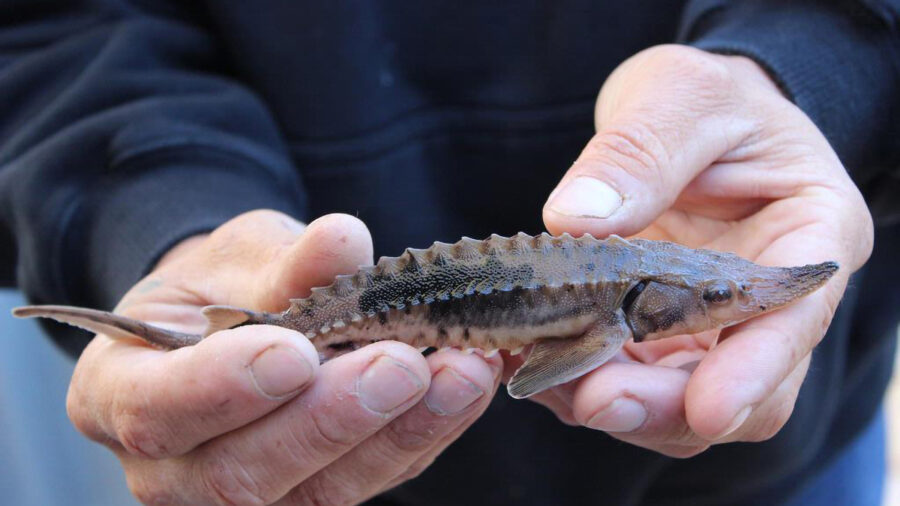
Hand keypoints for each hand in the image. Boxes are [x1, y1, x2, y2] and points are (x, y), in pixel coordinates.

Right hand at [66, 210, 501, 504]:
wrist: (238, 324)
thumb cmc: (221, 288)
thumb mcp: (237, 257)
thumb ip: (285, 261)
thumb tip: (342, 241)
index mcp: (121, 395)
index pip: (159, 410)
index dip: (226, 388)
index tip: (295, 352)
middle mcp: (173, 468)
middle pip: (242, 473)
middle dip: (330, 420)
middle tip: (401, 364)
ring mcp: (247, 493)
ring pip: (319, 493)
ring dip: (399, 433)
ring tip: (460, 372)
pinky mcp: (314, 495)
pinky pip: (370, 481)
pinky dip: (424, 435)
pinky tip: (464, 386)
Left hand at [509, 45, 872, 456]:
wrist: (678, 119)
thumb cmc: (701, 98)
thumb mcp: (679, 95)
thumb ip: (639, 152)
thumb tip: (576, 220)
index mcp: (808, 233)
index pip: (793, 321)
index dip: (754, 373)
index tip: (706, 408)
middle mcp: (767, 301)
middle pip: (743, 391)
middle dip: (668, 406)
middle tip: (594, 400)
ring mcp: (711, 329)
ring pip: (683, 405)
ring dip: (620, 407)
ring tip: (550, 385)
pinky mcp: (657, 339)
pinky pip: (630, 382)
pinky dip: (583, 385)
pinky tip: (535, 367)